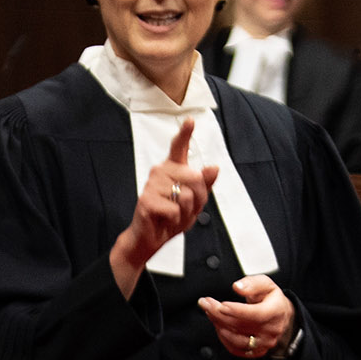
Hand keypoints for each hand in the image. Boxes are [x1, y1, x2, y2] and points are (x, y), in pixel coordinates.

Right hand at [111, 119, 216, 293]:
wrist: (151, 239)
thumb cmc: (172, 218)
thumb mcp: (194, 203)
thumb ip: (204, 185)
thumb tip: (214, 168)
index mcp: (173, 169)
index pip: (179, 148)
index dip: (185, 133)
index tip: (190, 120)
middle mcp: (161, 171)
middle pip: (195, 178)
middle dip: (199, 199)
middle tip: (186, 210)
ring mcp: (152, 184)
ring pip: (186, 196)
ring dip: (186, 212)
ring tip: (174, 215)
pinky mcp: (146, 199)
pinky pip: (174, 209)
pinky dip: (175, 220)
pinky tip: (164, 220)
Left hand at [199, 275, 295, 359]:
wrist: (281, 316)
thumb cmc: (271, 299)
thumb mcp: (266, 284)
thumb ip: (252, 283)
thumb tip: (237, 287)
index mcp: (275, 312)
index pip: (255, 314)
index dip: (236, 311)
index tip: (221, 305)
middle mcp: (271, 330)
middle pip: (241, 326)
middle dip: (219, 314)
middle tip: (205, 303)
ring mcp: (264, 343)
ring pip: (237, 339)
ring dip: (219, 326)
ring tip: (210, 313)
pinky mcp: (256, 351)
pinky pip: (236, 349)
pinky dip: (223, 338)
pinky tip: (218, 326)